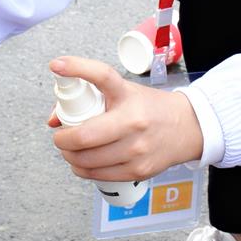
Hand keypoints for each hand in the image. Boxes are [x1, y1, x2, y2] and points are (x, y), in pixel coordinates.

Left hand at [45, 57, 203, 182]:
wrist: (186, 128)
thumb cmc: (150, 109)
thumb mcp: (123, 92)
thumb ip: (89, 99)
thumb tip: (54, 119)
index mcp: (127, 95)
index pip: (102, 76)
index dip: (77, 68)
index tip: (58, 65)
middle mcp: (133, 122)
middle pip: (84, 136)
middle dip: (62, 139)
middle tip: (61, 137)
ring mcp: (136, 149)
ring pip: (86, 160)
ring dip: (70, 156)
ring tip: (72, 150)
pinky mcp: (138, 170)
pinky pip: (98, 175)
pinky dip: (83, 169)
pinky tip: (84, 161)